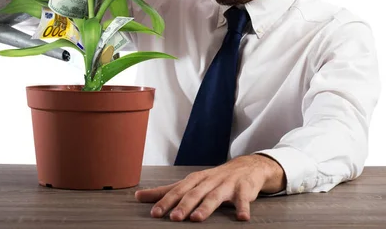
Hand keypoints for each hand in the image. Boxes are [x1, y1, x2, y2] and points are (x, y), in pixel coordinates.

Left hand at [135, 154, 285, 221]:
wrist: (247, 166)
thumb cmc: (214, 178)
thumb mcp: (191, 183)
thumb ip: (167, 191)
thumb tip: (138, 196)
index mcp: (195, 179)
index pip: (178, 190)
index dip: (166, 201)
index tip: (154, 213)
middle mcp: (209, 181)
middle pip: (194, 193)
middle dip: (183, 205)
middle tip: (173, 218)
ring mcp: (227, 184)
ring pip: (215, 196)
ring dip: (206, 207)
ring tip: (197, 218)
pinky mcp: (244, 189)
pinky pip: (243, 199)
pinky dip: (243, 208)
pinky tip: (242, 218)